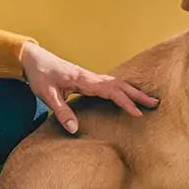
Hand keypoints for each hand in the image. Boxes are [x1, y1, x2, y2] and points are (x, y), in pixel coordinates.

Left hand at [20, 42, 158, 133]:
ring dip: (132, 91)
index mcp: (83, 80)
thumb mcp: (47, 95)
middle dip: (137, 95)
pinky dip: (122, 88)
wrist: (33, 58)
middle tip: (156, 104)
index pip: (109, 91)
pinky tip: (127, 94)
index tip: (137, 113)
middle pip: (119, 85)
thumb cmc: (40, 75)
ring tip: (148, 100)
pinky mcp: (86, 79)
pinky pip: (109, 84)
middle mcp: (90, 77)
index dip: (124, 102)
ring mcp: (89, 77)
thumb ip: (61, 111)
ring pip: (115, 83)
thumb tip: (75, 129)